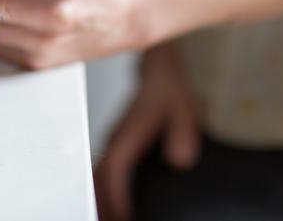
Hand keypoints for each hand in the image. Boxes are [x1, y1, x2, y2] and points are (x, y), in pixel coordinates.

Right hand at [94, 44, 200, 220]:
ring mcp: (114, 144)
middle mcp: (116, 141)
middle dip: (102, 205)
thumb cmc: (170, 94)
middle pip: (99, 179)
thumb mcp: (184, 111)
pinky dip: (105, 191)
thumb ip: (183, 134)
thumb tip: (179, 159)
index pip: (114, 170)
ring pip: (98, 177)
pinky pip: (104, 174)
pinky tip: (113, 206)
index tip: (123, 217)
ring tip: (108, 219)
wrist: (160, 76)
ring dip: (101, 199)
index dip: (116, 196)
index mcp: (128, 134)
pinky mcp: (117, 147)